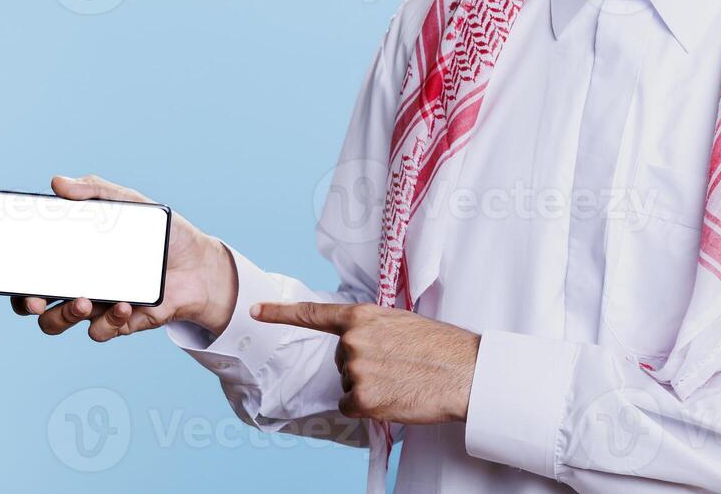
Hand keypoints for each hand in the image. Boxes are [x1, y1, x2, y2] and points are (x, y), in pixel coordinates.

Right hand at [9, 174, 238, 341]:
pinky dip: (109, 320)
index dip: (13, 275)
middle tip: (36, 298)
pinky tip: (125, 305)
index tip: (9, 272)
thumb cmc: (159, 233)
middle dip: (28, 303)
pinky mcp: (120, 321)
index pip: (31, 269)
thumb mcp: (130, 204)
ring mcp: (96, 305)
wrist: (200, 263)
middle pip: (36, 304)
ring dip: (65, 315)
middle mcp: (77, 284)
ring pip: (60, 321)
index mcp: (72, 257)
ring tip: (84, 301)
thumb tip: (58, 182)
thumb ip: (96, 192)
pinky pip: (101, 330)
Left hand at [252, 301, 479, 424]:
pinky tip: (395, 397)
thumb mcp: (401, 323)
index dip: (281, 313)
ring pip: (348, 385)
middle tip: (399, 365)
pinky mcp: (363, 398)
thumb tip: (356, 345)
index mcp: (363, 316)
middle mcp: (352, 340)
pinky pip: (352, 407)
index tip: (256, 311)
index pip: (314, 313)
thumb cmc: (441, 347)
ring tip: (402, 379)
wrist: (465, 372)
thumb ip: (372, 329)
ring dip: (370, 388)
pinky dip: (370, 409)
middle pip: (341, 361)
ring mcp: (356, 370)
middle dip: (364, 366)